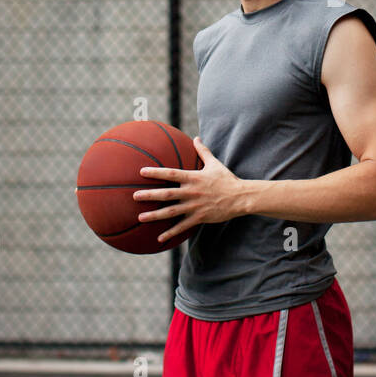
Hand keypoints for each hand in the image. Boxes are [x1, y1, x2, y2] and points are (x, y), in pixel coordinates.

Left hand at [131, 136, 245, 243]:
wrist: (240, 197)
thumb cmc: (226, 179)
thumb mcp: (214, 164)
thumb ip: (203, 151)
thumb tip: (196, 137)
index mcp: (194, 178)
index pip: (171, 173)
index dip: (156, 172)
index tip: (142, 172)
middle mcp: (192, 192)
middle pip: (167, 194)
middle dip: (150, 195)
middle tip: (134, 196)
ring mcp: (195, 206)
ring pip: (172, 212)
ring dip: (155, 215)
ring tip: (141, 217)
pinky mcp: (200, 217)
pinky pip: (183, 226)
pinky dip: (171, 232)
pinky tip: (160, 238)